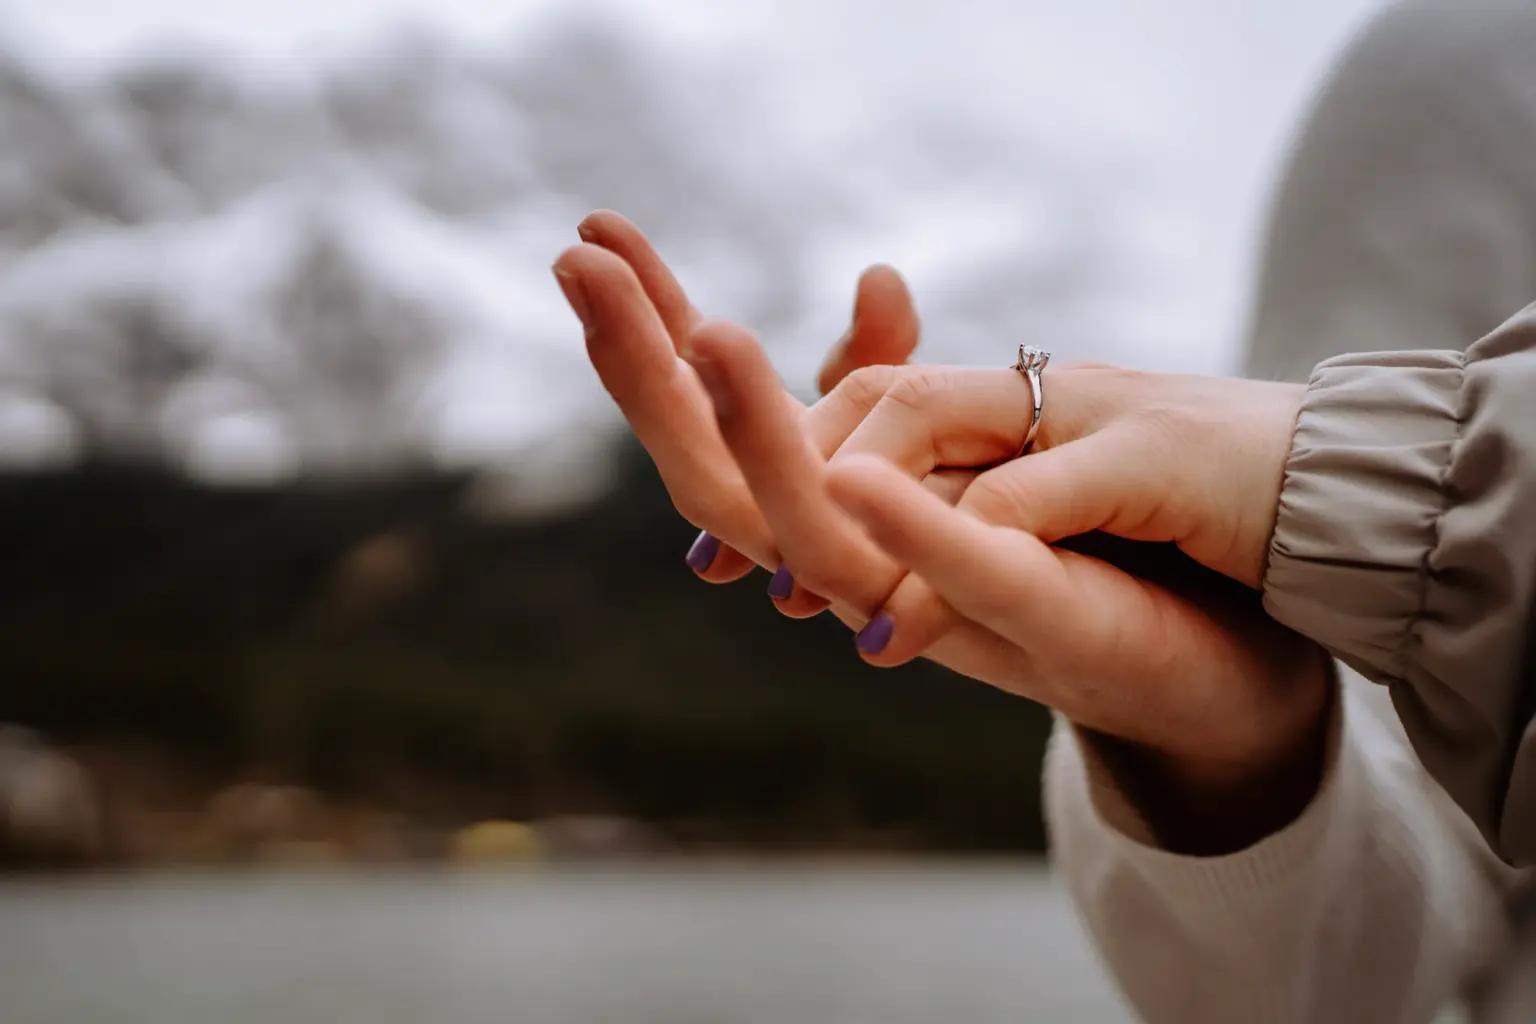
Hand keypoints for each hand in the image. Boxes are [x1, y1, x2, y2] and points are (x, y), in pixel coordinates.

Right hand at [555, 213, 1327, 848]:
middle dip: (642, 370)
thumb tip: (872, 276)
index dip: (647, 329)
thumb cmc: (1054, 543)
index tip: (596, 230)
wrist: (1189, 650)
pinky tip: (850, 474)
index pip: (707, 413)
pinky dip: (901, 526)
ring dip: (750, 430)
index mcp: (820, 507)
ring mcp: (914, 602)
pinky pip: (948, 576)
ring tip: (709, 335)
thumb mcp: (954, 434)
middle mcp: (837, 560)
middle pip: (708, 471)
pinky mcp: (1023, 620)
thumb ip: (896, 375)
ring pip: (800, 528)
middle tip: (578, 266)